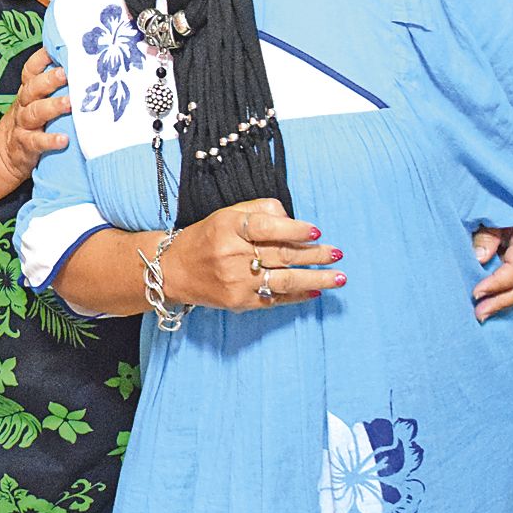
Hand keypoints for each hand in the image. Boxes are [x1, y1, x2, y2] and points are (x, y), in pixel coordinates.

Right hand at [0, 51, 69, 183]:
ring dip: (53, 106)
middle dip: (49, 79)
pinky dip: (50, 140)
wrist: (4, 155)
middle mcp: (24, 105)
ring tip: (70, 103)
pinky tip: (64, 140)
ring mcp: (23, 125)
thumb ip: (51, 87)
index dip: (41, 59)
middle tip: (65, 73)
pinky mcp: (26, 145)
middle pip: (33, 88)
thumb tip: (80, 68)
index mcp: (27, 91)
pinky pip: (37, 142)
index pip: (30, 70)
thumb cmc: (29, 124)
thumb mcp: (35, 102)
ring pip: (35, 112)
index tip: (56, 49)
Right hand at [161, 198, 345, 311]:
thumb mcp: (226, 215)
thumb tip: (293, 220)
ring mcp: (236, 281)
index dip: (293, 229)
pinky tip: (315, 291)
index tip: (316, 231)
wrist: (173, 271)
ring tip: (339, 277)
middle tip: (337, 253)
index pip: (266, 227)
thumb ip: (260, 211)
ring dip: (316, 278)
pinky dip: (298, 296)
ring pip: (284, 280)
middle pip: (281, 254)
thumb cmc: (205, 239)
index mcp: (228, 227)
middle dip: (314, 255)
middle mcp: (232, 255)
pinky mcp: (239, 302)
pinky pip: (275, 299)